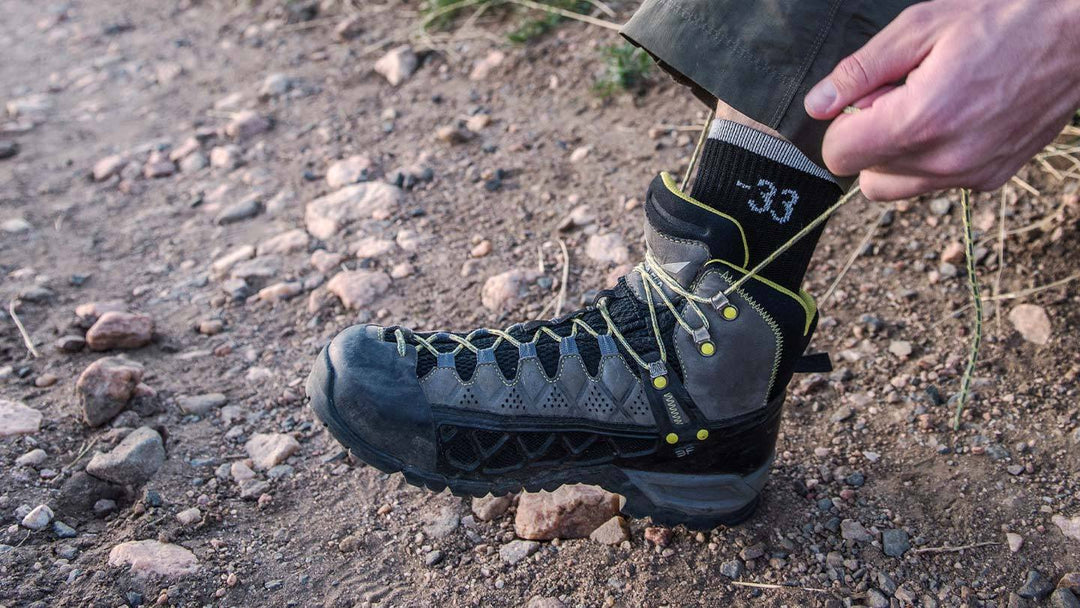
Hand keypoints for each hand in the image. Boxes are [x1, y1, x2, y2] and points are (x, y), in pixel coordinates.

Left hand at [804, 0, 1079, 200]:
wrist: (1078, 33)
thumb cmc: (1005, 19)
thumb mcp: (920, 27)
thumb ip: (860, 71)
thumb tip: (817, 105)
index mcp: (922, 122)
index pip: (840, 156)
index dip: (843, 125)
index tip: (868, 97)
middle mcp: (946, 160)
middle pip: (865, 177)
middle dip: (871, 140)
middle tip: (904, 96)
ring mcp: (972, 174)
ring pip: (897, 187)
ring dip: (898, 154)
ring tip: (931, 107)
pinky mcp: (992, 178)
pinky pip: (936, 183)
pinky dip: (932, 158)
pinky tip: (958, 117)